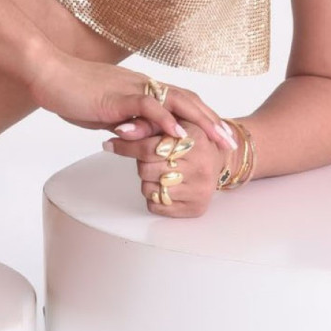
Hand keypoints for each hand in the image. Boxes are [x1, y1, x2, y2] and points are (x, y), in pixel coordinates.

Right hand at [29, 50, 234, 146]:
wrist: (48, 74)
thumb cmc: (70, 93)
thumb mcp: (104, 114)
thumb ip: (123, 123)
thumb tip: (135, 138)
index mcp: (141, 89)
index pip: (180, 102)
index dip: (202, 118)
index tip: (219, 136)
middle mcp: (143, 85)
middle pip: (188, 100)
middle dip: (212, 122)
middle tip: (230, 143)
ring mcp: (132, 89)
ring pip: (176, 101)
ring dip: (201, 121)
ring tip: (219, 139)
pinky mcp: (118, 96)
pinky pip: (148, 107)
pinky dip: (167, 120)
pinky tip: (181, 135)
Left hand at [103, 119, 237, 217]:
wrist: (219, 157)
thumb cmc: (192, 138)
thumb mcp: (175, 122)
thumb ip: (148, 124)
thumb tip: (120, 130)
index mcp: (196, 140)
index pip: (149, 147)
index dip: (127, 145)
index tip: (111, 143)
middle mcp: (201, 166)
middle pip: (146, 169)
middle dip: (141, 162)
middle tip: (148, 157)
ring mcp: (200, 190)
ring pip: (149, 189)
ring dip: (147, 180)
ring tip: (160, 169)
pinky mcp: (196, 208)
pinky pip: (157, 206)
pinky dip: (154, 196)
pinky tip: (166, 184)